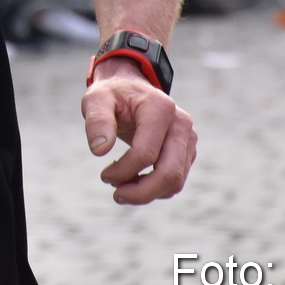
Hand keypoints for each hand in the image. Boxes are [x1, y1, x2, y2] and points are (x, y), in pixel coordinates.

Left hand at [82, 58, 196, 204]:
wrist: (130, 88)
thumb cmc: (113, 95)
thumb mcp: (96, 99)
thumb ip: (96, 120)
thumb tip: (100, 150)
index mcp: (160, 108)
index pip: (146, 154)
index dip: (123, 172)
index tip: (104, 175)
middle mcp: (181, 123)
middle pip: (169, 174)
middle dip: (141, 193)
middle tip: (117, 195)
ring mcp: (188, 138)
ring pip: (176, 182)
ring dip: (147, 192)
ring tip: (122, 186)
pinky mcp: (187, 150)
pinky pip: (176, 180)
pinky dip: (156, 188)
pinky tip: (135, 180)